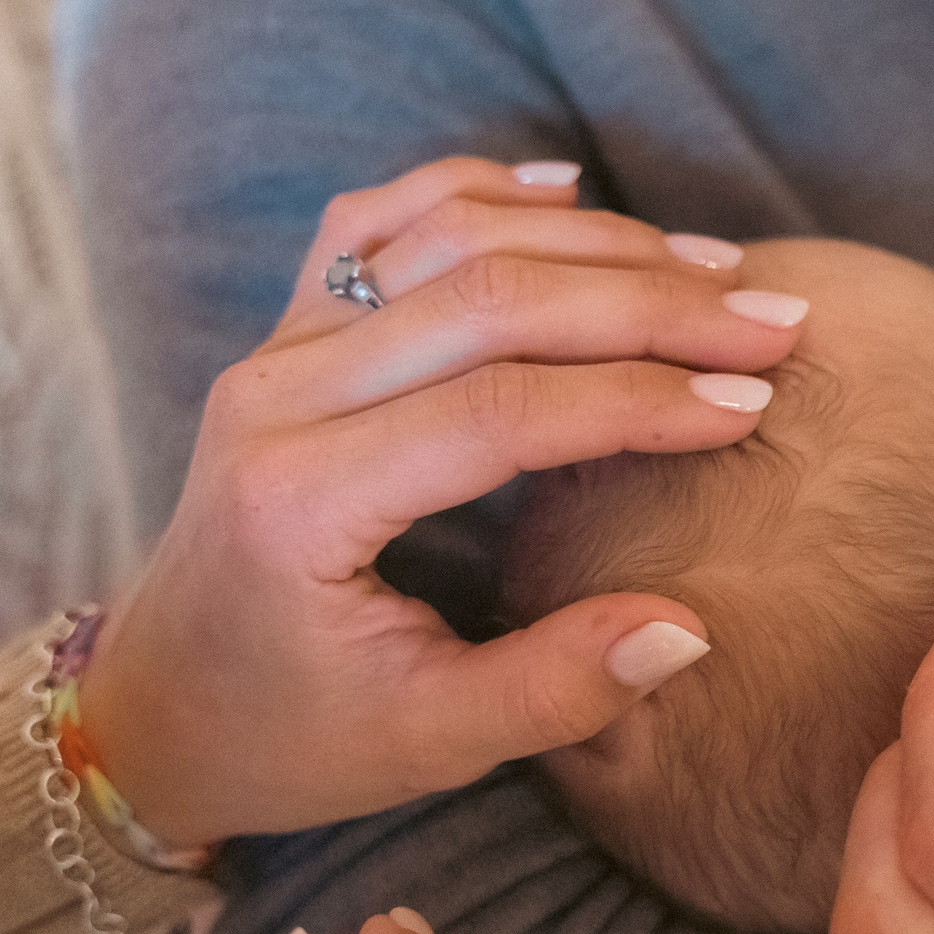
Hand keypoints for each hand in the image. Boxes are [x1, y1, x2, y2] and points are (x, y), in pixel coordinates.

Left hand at [75, 158, 806, 844]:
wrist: (158, 707)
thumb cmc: (292, 735)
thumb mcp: (427, 744)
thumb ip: (555, 689)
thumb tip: (687, 629)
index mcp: (303, 499)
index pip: (501, 410)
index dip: (640, 399)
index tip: (751, 404)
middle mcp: (276, 397)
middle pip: (487, 299)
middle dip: (650, 302)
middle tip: (774, 324)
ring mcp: (274, 348)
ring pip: (445, 236)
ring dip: (593, 239)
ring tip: (715, 267)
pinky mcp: (285, 331)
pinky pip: (381, 221)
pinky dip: (480, 188)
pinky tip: (571, 190)